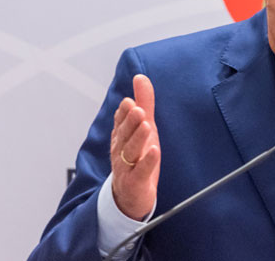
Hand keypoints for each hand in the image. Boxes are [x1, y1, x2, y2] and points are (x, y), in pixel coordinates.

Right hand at [109, 74, 160, 220]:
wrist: (130, 196)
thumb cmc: (137, 158)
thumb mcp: (143, 128)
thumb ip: (144, 102)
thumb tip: (141, 77)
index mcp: (122, 136)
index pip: (120, 122)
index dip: (124, 113)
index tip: (129, 101)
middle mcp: (121, 150)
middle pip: (124, 135)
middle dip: (130, 122)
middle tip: (137, 109)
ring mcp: (127, 167)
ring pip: (130, 151)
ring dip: (138, 138)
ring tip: (146, 125)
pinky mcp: (136, 182)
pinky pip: (141, 171)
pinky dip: (147, 162)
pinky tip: (154, 151)